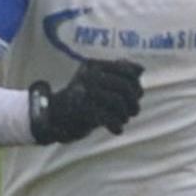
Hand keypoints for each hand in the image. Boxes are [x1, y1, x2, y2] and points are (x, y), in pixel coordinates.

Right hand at [27, 59, 142, 143]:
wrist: (55, 116)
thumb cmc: (83, 98)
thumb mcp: (99, 82)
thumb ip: (119, 74)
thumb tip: (140, 69)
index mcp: (94, 65)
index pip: (127, 71)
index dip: (136, 84)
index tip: (137, 94)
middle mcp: (89, 76)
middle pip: (125, 87)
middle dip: (134, 101)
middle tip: (134, 111)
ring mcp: (84, 92)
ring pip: (118, 102)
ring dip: (126, 114)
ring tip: (124, 119)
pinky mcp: (82, 109)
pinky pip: (108, 117)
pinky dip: (117, 125)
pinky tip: (117, 130)